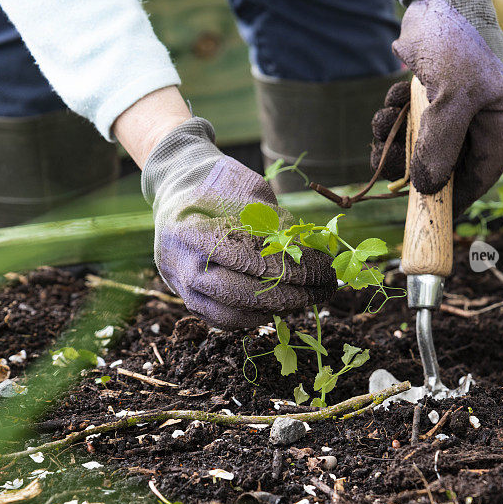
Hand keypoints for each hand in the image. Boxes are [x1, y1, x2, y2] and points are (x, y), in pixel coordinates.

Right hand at [142, 118, 335, 329]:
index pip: (252, 258)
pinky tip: (281, 305)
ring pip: (233, 313)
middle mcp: (183, 263)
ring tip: (307, 298)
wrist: (177, 188)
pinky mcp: (188, 298)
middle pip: (244, 292)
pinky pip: (223, 319)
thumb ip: (276, 223)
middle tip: (324, 288)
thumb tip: (314, 254)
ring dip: (277, 310)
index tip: (325, 267)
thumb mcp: (249, 190)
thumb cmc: (219, 184)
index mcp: (194, 231)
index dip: (294, 266)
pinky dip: (255, 317)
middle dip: (292, 293)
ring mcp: (182, 285)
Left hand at [371, 0, 502, 213]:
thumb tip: (429, 189)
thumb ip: (440, 148)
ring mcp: (458, 109)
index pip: (480, 175)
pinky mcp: (434, 98)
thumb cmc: (454, 45)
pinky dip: (395, 118)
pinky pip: (411, 124)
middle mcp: (484, 120)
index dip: (453, 199)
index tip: (426, 216)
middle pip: (444, 164)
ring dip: (396, 140)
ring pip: (422, 146)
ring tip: (383, 123)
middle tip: (383, 163)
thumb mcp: (450, 100)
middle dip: (411, 165)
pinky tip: (391, 101)